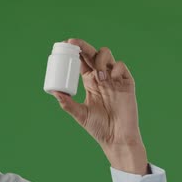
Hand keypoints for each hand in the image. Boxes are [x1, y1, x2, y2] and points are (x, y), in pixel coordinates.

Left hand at [51, 38, 148, 173]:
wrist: (117, 138)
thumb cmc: (98, 127)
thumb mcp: (80, 114)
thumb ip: (67, 104)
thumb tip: (54, 92)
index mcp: (90, 82)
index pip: (82, 62)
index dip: (76, 51)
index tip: (66, 44)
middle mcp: (102, 77)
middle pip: (93, 55)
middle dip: (84, 46)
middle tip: (74, 43)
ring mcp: (114, 79)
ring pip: (107, 56)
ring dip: (100, 58)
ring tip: (98, 72)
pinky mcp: (127, 83)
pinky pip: (121, 67)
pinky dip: (115, 68)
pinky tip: (110, 78)